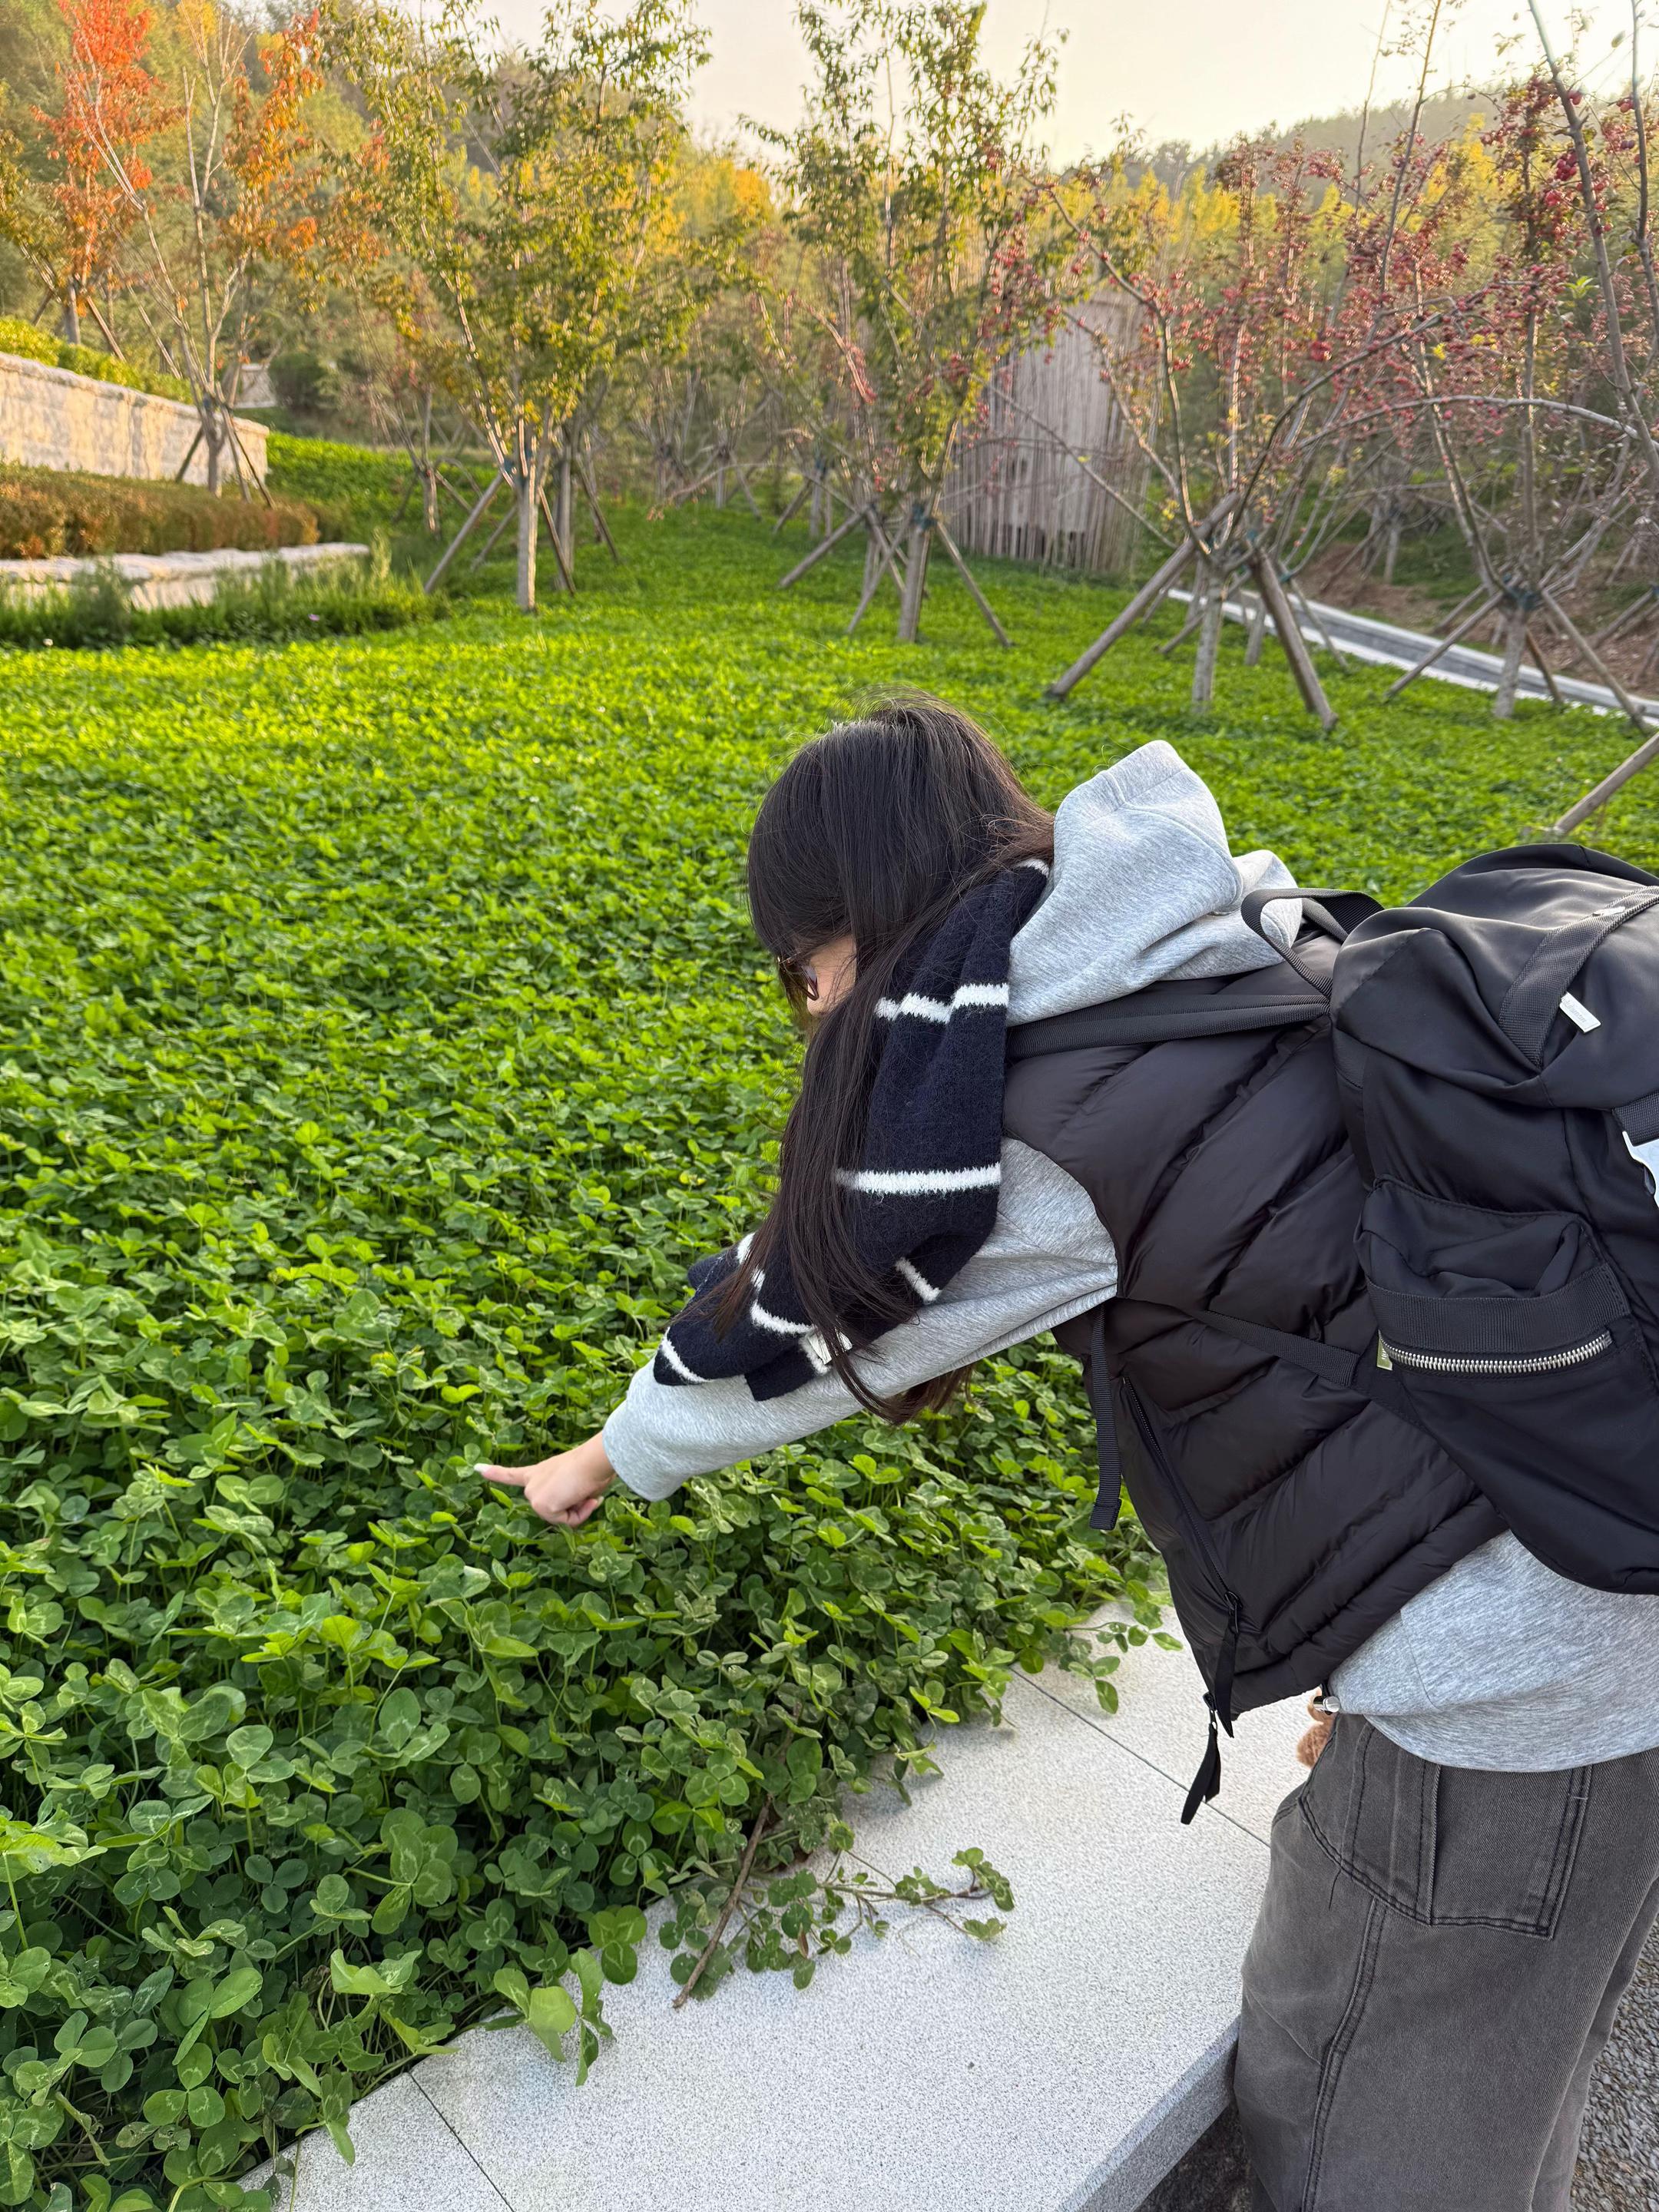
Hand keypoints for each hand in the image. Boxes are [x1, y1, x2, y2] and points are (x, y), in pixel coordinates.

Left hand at [477, 1432, 616, 1526]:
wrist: (592, 1461)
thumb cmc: (592, 1465)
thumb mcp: (578, 1482)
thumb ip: (574, 1495)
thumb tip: (587, 1501)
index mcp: (539, 1472)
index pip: (513, 1474)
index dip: (496, 1473)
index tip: (477, 1469)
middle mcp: (532, 1484)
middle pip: (553, 1511)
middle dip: (574, 1506)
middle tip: (586, 1491)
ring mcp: (534, 1495)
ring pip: (561, 1518)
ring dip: (578, 1510)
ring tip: (584, 1492)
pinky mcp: (541, 1506)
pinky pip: (566, 1522)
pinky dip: (579, 1514)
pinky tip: (583, 1498)